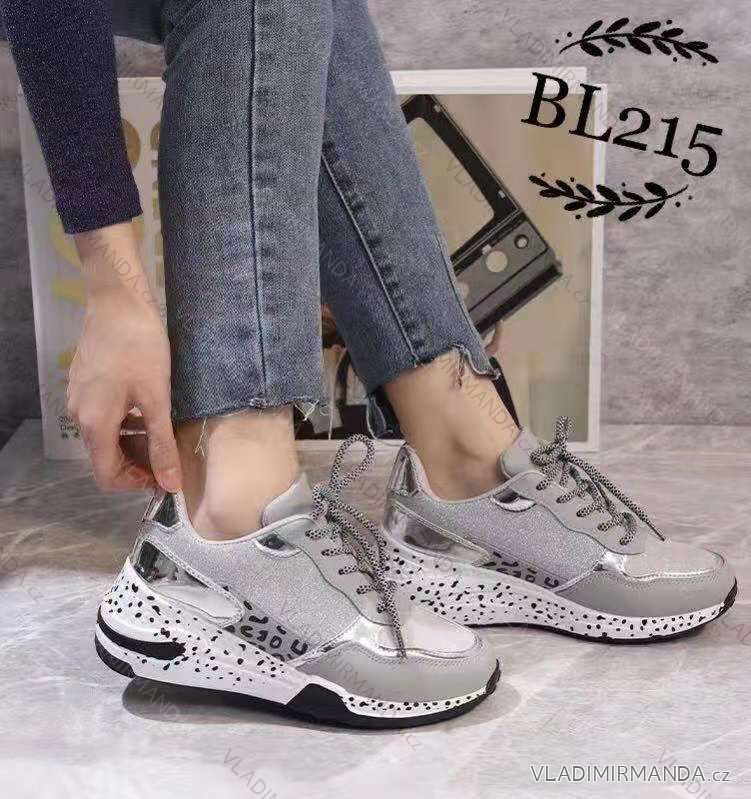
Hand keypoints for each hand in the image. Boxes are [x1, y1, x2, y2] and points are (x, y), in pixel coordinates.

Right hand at [66, 222, 181, 492]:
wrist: (118, 301)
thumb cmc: (141, 348)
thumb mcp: (157, 399)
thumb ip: (162, 444)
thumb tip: (170, 485)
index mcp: (95, 425)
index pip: (107, 476)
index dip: (136, 483)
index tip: (165, 476)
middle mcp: (79, 416)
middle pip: (105, 458)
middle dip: (138, 464)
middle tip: (170, 456)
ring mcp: (79, 398)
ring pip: (106, 437)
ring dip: (134, 443)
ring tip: (164, 434)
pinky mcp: (85, 383)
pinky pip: (104, 416)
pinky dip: (126, 424)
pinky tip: (149, 410)